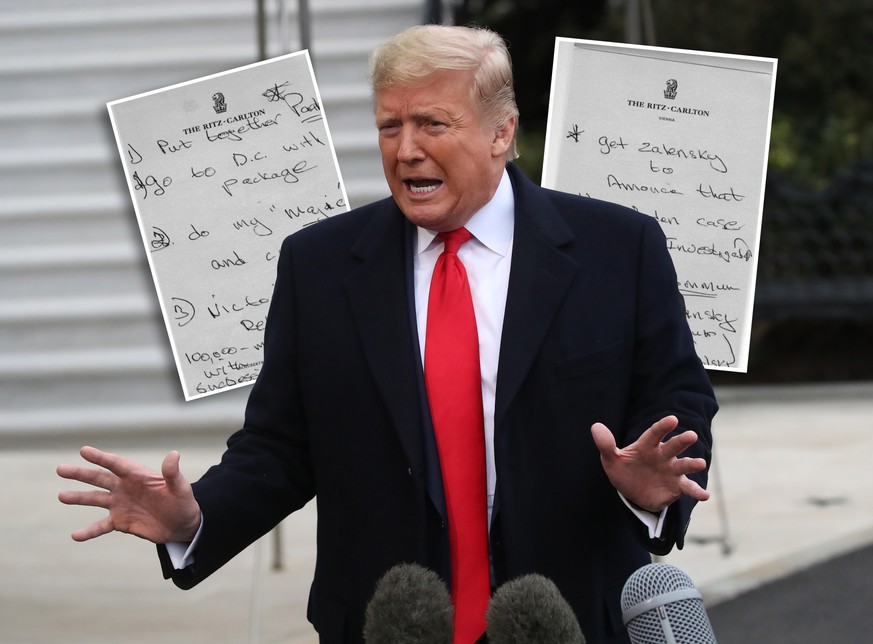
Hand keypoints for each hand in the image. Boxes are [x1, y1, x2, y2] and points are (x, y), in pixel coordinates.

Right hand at [57, 446, 200, 543]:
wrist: (182, 524)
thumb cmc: (183, 502)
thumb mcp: (180, 488)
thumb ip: (173, 473)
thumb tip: (173, 454)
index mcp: (138, 476)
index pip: (116, 464)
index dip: (100, 458)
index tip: (83, 451)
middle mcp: (125, 488)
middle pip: (99, 478)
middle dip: (80, 474)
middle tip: (60, 469)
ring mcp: (121, 504)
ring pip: (95, 499)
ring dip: (78, 498)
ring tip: (61, 496)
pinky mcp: (120, 522)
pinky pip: (100, 526)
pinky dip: (88, 531)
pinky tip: (75, 535)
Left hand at [590, 415, 708, 512]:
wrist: (632, 492)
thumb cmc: (623, 470)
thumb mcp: (611, 459)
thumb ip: (606, 444)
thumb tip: (596, 426)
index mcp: (647, 446)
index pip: (655, 434)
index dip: (663, 426)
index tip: (672, 419)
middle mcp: (663, 455)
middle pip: (673, 446)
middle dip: (682, 441)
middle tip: (691, 435)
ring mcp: (672, 470)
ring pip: (684, 465)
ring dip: (693, 464)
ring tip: (700, 463)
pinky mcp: (677, 486)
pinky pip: (688, 488)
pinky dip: (697, 491)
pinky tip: (705, 495)